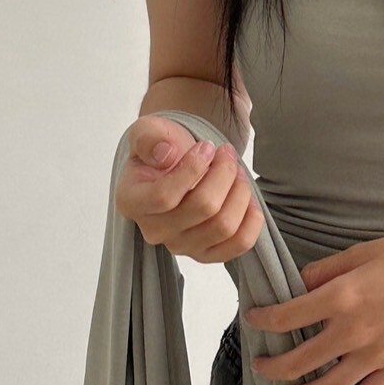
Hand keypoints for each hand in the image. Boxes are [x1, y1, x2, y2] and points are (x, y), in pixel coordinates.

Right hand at [114, 114, 263, 263]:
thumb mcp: (148, 131)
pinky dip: (251, 221)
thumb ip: (149, 138)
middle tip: (227, 154)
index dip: (193, 169)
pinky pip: (239, 245)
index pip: (164, 196)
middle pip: (203, 208)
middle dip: (224, 173)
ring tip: (237, 172)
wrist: (176, 165)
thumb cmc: (162, 150)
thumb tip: (166, 155)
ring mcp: (181, 246)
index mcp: (132, 201)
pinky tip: (248, 199)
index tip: (207, 146)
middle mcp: (154, 230)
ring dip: (240, 193)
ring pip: (224, 226)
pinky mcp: (206, 253)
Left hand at [246, 229, 383, 384]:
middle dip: (272, 366)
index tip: (253, 320)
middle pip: (299, 360)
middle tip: (260, 366)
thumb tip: (299, 286)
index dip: (263, 321)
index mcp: (342, 297)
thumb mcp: (365, 251)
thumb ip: (327, 270)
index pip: (287, 317)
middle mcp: (354, 331)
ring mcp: (376, 355)